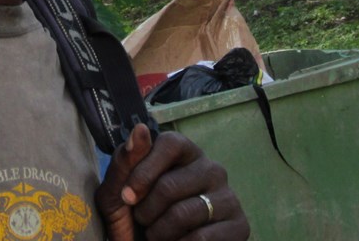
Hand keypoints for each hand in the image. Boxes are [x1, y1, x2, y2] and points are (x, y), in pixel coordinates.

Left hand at [95, 124, 249, 240]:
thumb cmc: (134, 217)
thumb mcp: (119, 190)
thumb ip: (126, 160)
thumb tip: (140, 129)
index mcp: (185, 152)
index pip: (170, 143)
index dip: (144, 171)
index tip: (127, 196)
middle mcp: (211, 169)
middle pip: (170, 184)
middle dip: (146, 209)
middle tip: (142, 221)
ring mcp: (228, 197)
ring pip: (185, 213)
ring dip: (160, 232)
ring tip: (155, 235)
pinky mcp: (239, 226)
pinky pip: (203, 238)